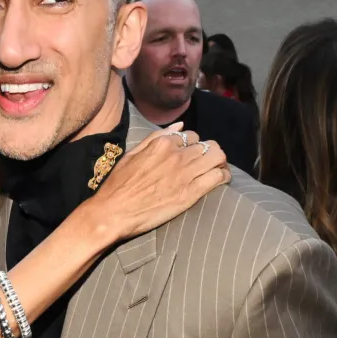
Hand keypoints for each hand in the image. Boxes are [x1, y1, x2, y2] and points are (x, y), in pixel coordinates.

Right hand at [82, 131, 228, 242]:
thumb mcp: (133, 153)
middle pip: (208, 145)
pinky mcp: (191, 193)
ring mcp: (185, 173)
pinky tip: (220, 180)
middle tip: (207, 162)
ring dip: (220, 162)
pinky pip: (218, 177)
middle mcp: (177, 155)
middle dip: (209, 152)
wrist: (113, 212)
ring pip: (218, 158)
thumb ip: (156, 137)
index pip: (190, 135)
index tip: (189, 156)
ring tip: (216, 170)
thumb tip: (178, 126)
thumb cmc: (118, 184)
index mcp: (162, 144)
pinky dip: (223, 176)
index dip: (191, 145)